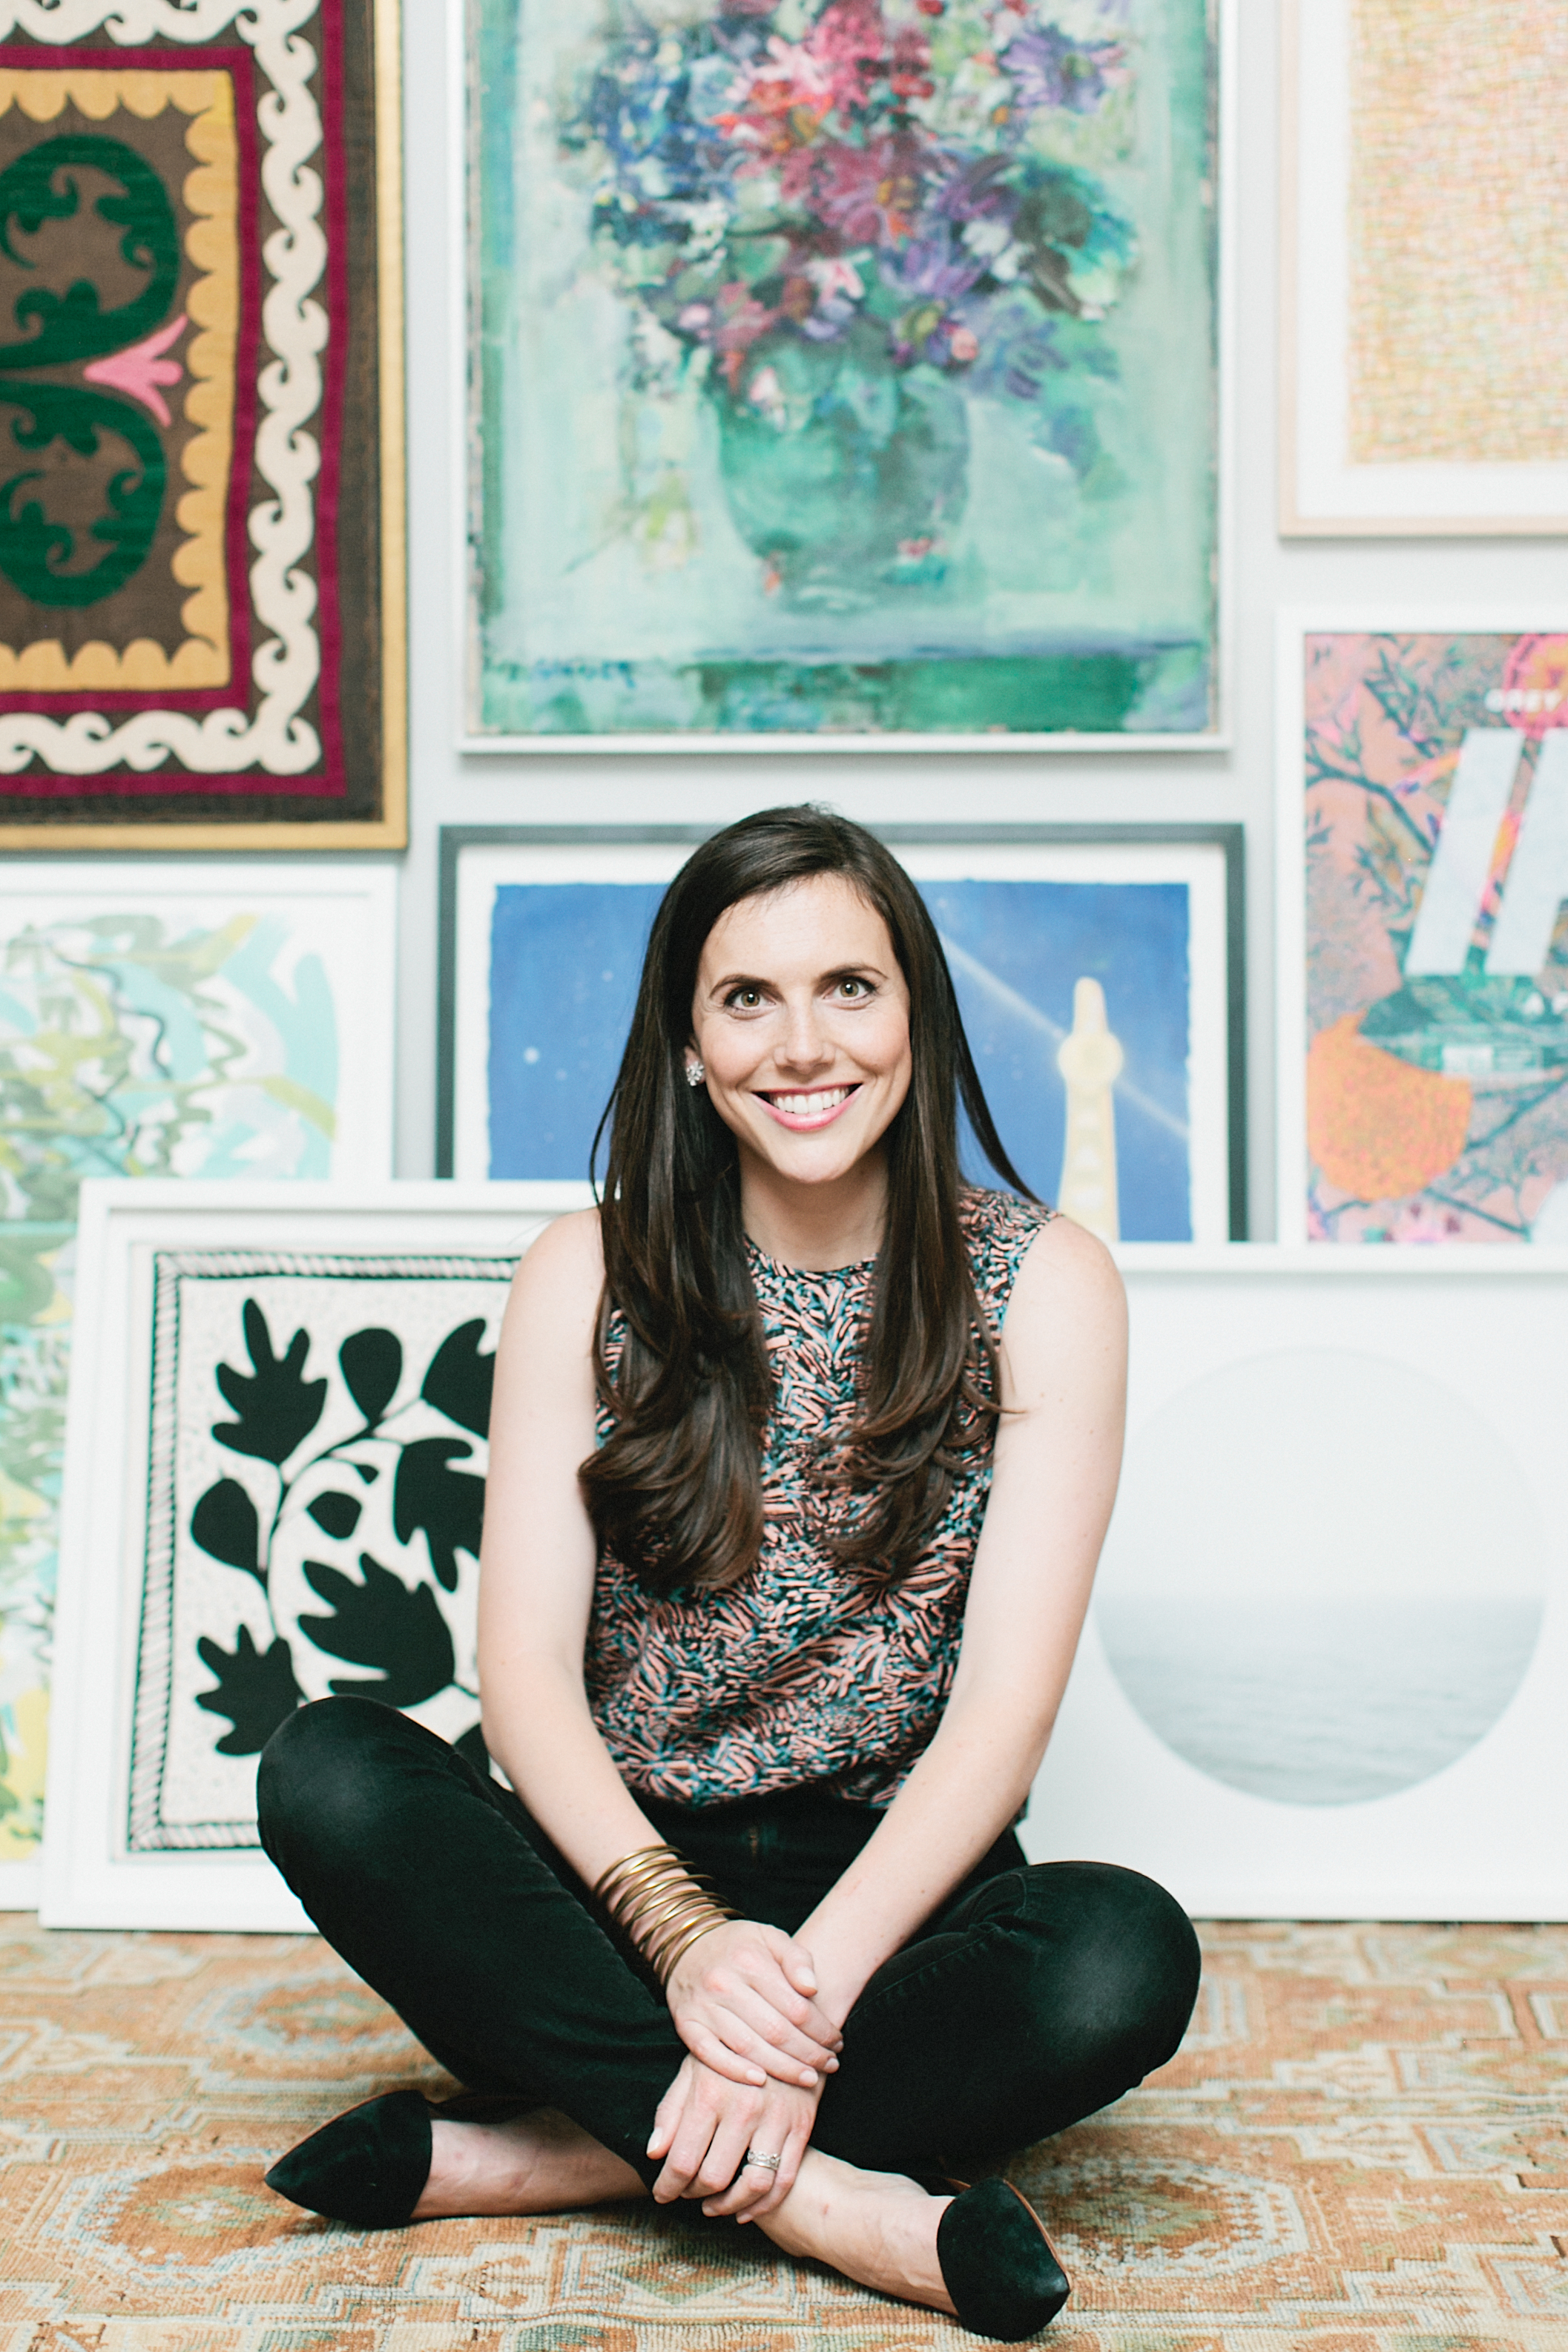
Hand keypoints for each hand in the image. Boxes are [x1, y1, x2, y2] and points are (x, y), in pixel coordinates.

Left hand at [647, 2052, 819, 2220]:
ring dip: (728, 2206)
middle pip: (714, 2177)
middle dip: (694, 2194)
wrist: (784, 2023)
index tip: (661, 2194)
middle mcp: (744, 2107)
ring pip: (753, 2185)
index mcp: (710, 2093)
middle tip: (686, 2193)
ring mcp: (776, 2118)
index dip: (667, 2186)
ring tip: (713, 2206)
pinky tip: (745, 2210)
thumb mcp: (692, 2067)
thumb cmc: (730, 2049)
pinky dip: (763, 2205)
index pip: (682, 2160)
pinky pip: (784, 2180)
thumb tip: (653, 2154)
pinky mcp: (802, 2126)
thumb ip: (670, 2110)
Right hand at [665, 1917, 842, 2088]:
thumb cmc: (738, 1945)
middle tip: (829, 2064)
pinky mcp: (686, 2025)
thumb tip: (813, 1988)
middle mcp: (724, 1983)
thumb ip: (796, 1958)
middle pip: (776, 2031)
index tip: (836, 2042)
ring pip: (749, 2047)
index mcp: (750, 1960)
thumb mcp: (771, 1937)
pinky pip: (711, 2055)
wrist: (686, 1945)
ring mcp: (703, 2007)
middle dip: (809, 2054)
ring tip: (808, 2078)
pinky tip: (761, 2081)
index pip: (795, 2006)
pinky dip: (736, 2071)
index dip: (821, 2030)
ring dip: (783, 2069)